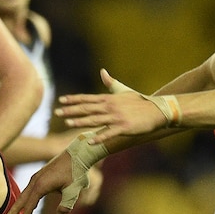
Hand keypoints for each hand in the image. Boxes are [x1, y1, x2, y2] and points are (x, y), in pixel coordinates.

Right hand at [3, 132, 107, 213]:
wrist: (77, 153)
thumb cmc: (76, 171)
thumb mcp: (74, 189)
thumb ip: (67, 203)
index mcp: (41, 185)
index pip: (29, 205)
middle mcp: (35, 181)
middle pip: (21, 199)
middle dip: (13, 212)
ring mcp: (36, 177)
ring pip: (24, 194)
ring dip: (19, 206)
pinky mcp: (40, 175)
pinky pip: (29, 190)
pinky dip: (26, 199)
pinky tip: (29, 204)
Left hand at [55, 69, 175, 143]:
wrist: (157, 111)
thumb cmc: (140, 102)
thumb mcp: (124, 91)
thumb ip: (111, 83)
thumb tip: (103, 71)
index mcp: (109, 99)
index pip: (87, 99)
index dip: (73, 99)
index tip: (61, 100)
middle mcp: (110, 107)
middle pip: (87, 108)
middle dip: (71, 110)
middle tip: (56, 112)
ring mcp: (117, 117)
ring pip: (95, 119)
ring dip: (81, 121)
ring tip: (67, 123)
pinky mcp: (124, 127)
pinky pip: (109, 133)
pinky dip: (99, 137)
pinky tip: (89, 141)